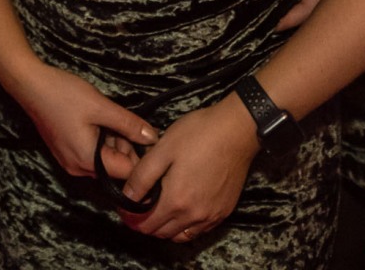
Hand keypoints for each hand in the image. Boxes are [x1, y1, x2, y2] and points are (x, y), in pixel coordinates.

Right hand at [13, 63, 156, 181]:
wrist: (30, 85)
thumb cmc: (64, 95)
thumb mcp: (101, 107)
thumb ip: (129, 125)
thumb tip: (153, 138)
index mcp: (88, 161)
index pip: (126, 173)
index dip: (141, 157)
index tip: (147, 138)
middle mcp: (78, 169)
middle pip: (115, 167)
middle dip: (126, 146)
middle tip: (124, 121)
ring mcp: (70, 162)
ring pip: (104, 159)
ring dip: (113, 141)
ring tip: (109, 117)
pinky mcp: (66, 152)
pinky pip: (91, 153)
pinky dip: (101, 140)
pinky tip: (98, 120)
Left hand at [119, 96, 259, 242]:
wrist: (238, 129)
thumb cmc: (199, 134)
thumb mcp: (163, 149)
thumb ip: (142, 177)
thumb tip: (126, 198)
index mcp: (176, 201)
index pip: (146, 225)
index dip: (132, 218)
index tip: (126, 207)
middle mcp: (194, 215)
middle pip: (162, 234)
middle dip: (147, 224)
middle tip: (141, 206)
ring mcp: (212, 216)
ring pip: (181, 236)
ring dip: (167, 228)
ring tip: (161, 208)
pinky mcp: (224, 211)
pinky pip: (200, 230)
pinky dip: (186, 226)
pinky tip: (183, 208)